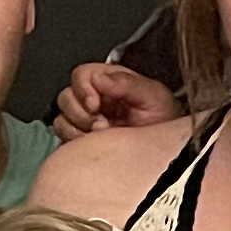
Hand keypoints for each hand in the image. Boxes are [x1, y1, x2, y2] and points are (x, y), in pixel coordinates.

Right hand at [52, 59, 176, 141]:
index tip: (96, 104)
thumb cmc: (165, 122)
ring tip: (101, 135)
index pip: (81, 75)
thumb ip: (126, 82)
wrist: (169, 155)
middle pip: (66, 97)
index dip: (83, 89)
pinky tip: (93, 145)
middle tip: (101, 124)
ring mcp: (87, 121)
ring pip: (62, 118)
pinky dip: (74, 142)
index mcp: (110, 82)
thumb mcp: (153, 96)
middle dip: (81, 113)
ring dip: (77, 128)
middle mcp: (95, 99)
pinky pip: (63, 139)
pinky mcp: (82, 142)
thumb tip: (100, 77)